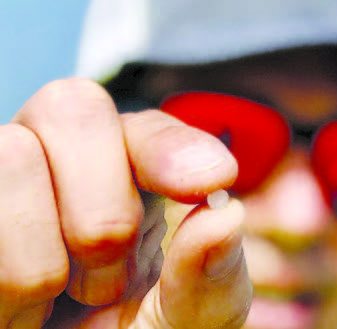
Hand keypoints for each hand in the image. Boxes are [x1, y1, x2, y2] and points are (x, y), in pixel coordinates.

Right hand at [0, 78, 251, 328]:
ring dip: (45, 256)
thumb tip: (226, 214)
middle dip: (102, 208)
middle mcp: (67, 166)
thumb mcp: (185, 320)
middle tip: (109, 282)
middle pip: (71, 106)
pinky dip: (6, 283)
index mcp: (131, 179)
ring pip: (12, 155)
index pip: (145, 128)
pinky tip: (21, 312)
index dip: (171, 147)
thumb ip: (210, 277)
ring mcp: (9, 186)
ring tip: (56, 301)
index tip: (214, 178)